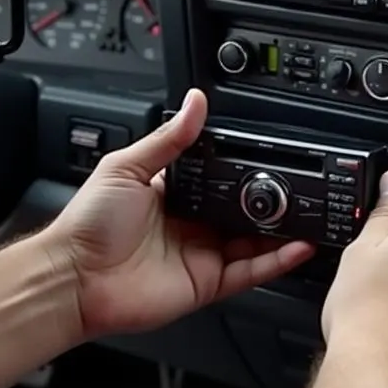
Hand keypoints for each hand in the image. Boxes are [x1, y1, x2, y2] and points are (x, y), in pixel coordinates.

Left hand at [43, 89, 314, 339]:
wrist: (75, 276)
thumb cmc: (89, 223)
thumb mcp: (128, 166)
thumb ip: (168, 138)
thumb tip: (193, 103)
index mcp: (176, 195)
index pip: (221, 180)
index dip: (247, 172)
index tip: (274, 159)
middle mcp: (193, 225)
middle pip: (244, 213)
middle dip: (273, 203)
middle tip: (301, 188)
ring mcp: (202, 255)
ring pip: (256, 243)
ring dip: (284, 232)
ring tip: (312, 215)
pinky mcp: (207, 284)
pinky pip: (250, 273)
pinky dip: (278, 261)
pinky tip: (299, 247)